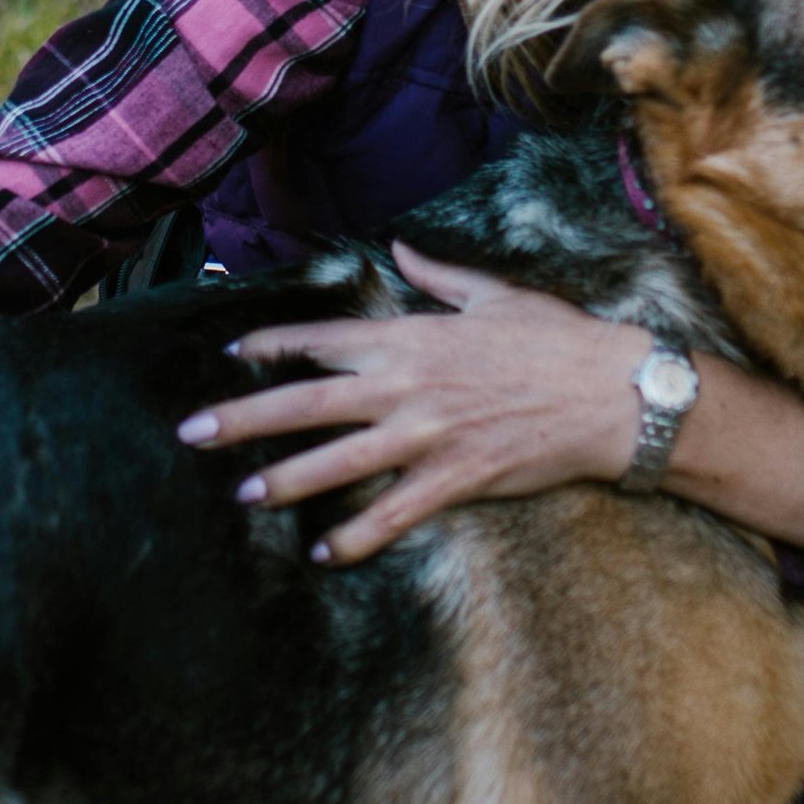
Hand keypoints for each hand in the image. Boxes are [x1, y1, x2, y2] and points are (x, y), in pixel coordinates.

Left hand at [175, 241, 643, 566]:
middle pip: (308, 401)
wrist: (611, 391)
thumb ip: (437, 277)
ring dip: (285, 478)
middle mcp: (408, 385)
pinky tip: (324, 552)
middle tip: (192, 431)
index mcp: (413, 337)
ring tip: (243, 494)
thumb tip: (400, 252)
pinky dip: (357, 534)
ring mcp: (428, 434)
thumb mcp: (494, 294)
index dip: (273, 345)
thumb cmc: (558, 338)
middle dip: (244, 416)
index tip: (234, 353)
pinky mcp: (456, 477)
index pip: (324, 339)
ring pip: (339, 460)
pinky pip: (395, 511)